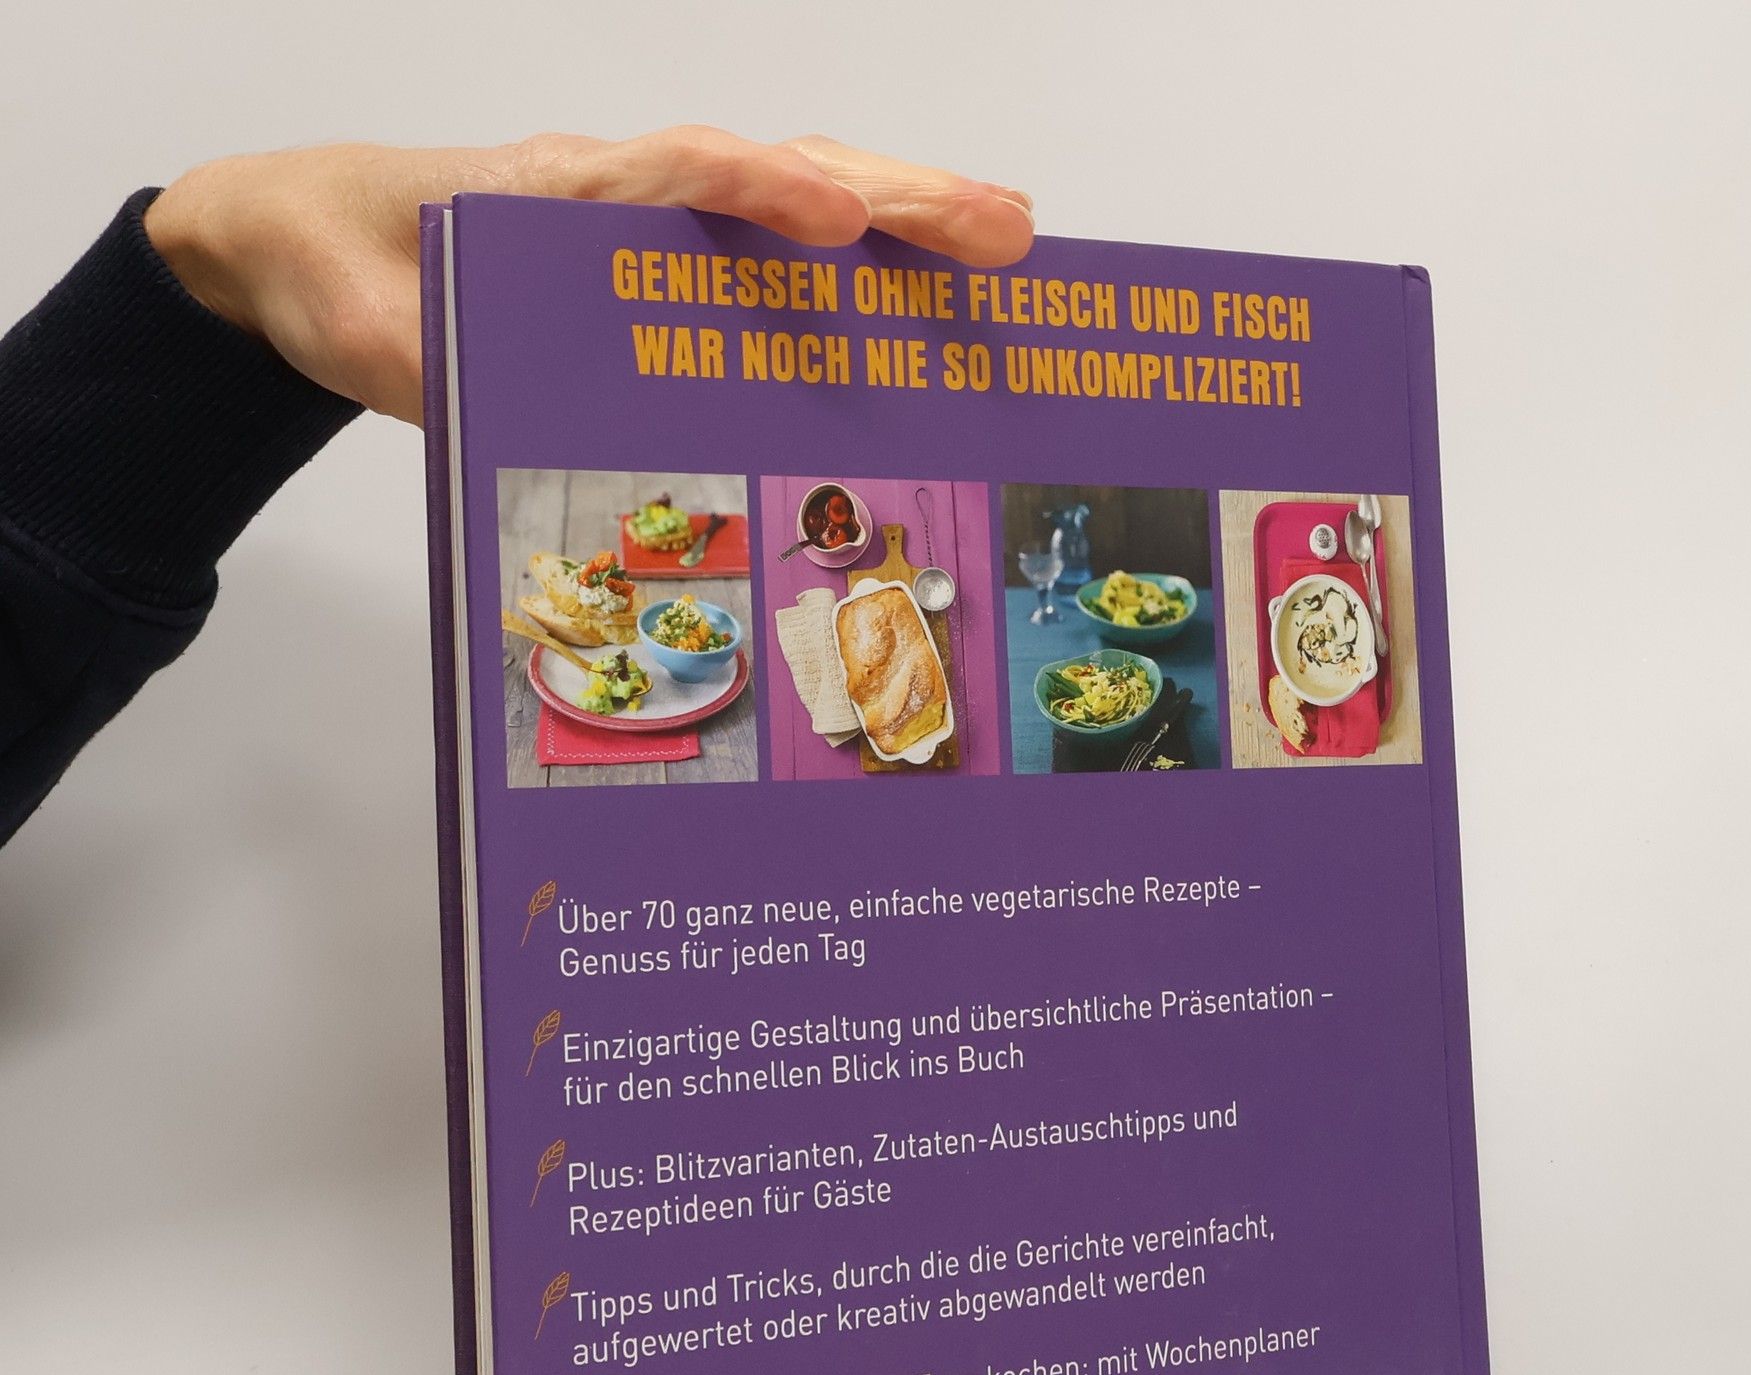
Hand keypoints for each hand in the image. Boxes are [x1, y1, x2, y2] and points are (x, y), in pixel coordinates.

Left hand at [145, 131, 1034, 424]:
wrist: (310, 243)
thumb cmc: (346, 266)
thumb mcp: (369, 328)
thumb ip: (429, 361)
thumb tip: (493, 393)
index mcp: (559, 193)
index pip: (683, 174)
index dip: (767, 194)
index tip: (840, 223)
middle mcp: (626, 192)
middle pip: (781, 171)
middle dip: (899, 199)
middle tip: (1006, 232)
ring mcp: (654, 220)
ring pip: (799, 195)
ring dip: (906, 215)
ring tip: (1009, 244)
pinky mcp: (665, 260)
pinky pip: (777, 251)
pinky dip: (862, 260)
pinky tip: (926, 291)